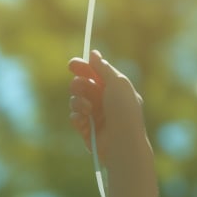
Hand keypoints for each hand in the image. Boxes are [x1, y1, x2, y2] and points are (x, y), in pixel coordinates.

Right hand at [66, 50, 149, 165]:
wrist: (122, 143)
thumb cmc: (124, 111)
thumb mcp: (117, 83)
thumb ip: (103, 68)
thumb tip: (93, 53)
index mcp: (115, 89)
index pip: (95, 74)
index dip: (83, 68)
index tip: (72, 64)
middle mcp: (105, 101)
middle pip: (82, 85)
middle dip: (78, 85)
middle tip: (79, 87)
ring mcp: (95, 115)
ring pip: (75, 100)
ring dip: (78, 102)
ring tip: (87, 109)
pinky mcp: (86, 129)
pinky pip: (74, 117)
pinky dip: (77, 117)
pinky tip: (84, 120)